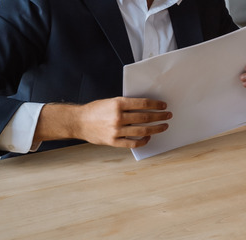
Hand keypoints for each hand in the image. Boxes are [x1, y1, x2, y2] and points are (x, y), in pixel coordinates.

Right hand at [37, 97, 170, 148]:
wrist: (78, 122)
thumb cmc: (96, 110)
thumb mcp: (111, 101)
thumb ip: (127, 104)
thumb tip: (147, 106)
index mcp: (118, 104)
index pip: (143, 104)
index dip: (156, 105)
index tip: (164, 106)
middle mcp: (118, 117)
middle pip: (145, 117)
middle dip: (160, 117)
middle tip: (168, 116)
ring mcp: (116, 131)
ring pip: (142, 130)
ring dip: (156, 129)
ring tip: (163, 126)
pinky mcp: (113, 141)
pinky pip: (133, 143)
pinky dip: (143, 141)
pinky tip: (149, 137)